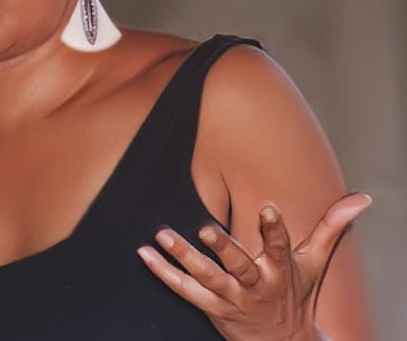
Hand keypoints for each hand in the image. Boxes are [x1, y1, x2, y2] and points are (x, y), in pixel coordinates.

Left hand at [136, 193, 371, 340]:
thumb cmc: (295, 292)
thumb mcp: (315, 263)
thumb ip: (331, 227)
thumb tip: (361, 199)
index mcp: (281, 272)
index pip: (280, 248)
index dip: (274, 229)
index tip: (267, 207)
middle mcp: (256, 286)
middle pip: (239, 267)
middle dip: (223, 249)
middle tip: (205, 228)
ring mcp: (231, 299)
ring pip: (206, 279)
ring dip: (183, 257)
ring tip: (163, 235)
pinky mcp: (211, 308)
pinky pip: (183, 290)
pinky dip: (162, 272)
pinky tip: (144, 253)